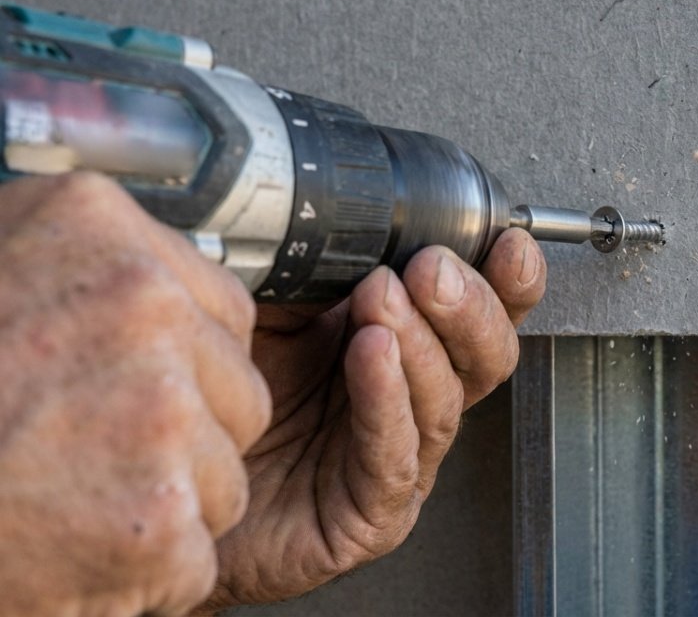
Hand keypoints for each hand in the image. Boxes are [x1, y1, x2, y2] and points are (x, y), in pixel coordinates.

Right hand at [0, 173, 270, 615]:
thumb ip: (84, 269)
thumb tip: (163, 291)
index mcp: (96, 227)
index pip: (222, 310)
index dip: (185, 370)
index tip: (125, 397)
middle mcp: (143, 305)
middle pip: (238, 395)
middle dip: (185, 441)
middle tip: (85, 459)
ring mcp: (157, 410)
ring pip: (223, 481)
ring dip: (160, 510)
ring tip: (59, 503)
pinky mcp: (155, 516)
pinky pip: (193, 559)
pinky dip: (135, 581)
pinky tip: (62, 558)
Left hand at [200, 229, 544, 609]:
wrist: (165, 486)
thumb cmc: (216, 397)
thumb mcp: (265, 307)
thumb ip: (312, 267)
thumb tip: (340, 208)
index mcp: (404, 347)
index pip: (481, 313)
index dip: (506, 281)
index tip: (505, 241)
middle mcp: (412, 403)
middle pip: (487, 358)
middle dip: (471, 307)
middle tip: (432, 268)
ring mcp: (398, 460)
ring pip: (447, 403)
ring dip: (422, 345)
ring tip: (384, 301)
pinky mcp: (368, 514)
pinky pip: (395, 457)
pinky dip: (388, 401)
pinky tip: (371, 356)